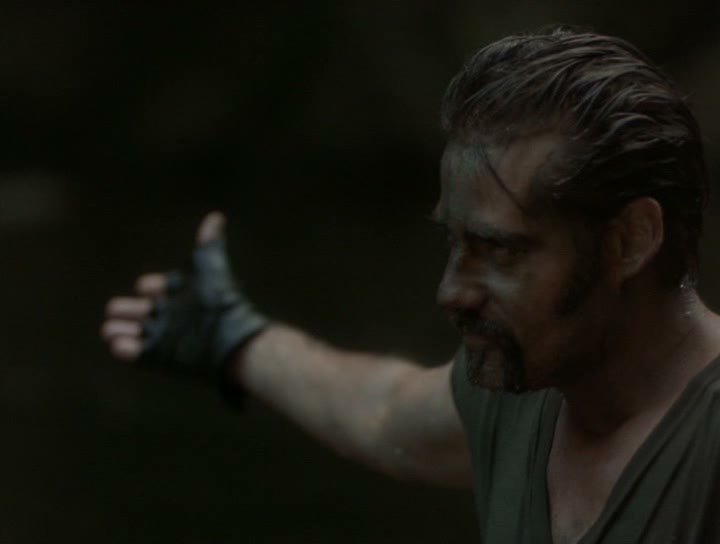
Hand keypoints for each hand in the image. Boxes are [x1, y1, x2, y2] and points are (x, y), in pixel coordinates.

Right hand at [101, 211, 267, 376]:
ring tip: (110, 330)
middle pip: (138, 310)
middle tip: (115, 309)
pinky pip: (137, 354)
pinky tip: (117, 345)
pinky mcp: (161, 358)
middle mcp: (170, 317)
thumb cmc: (221, 304)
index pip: (157, 288)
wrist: (231, 339)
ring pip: (132, 332)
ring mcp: (164, 338)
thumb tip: (216, 216)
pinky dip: (124, 349)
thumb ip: (209, 244)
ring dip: (118, 329)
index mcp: (180, 296)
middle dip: (125, 308)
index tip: (148, 286)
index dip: (151, 286)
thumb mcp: (210, 270)